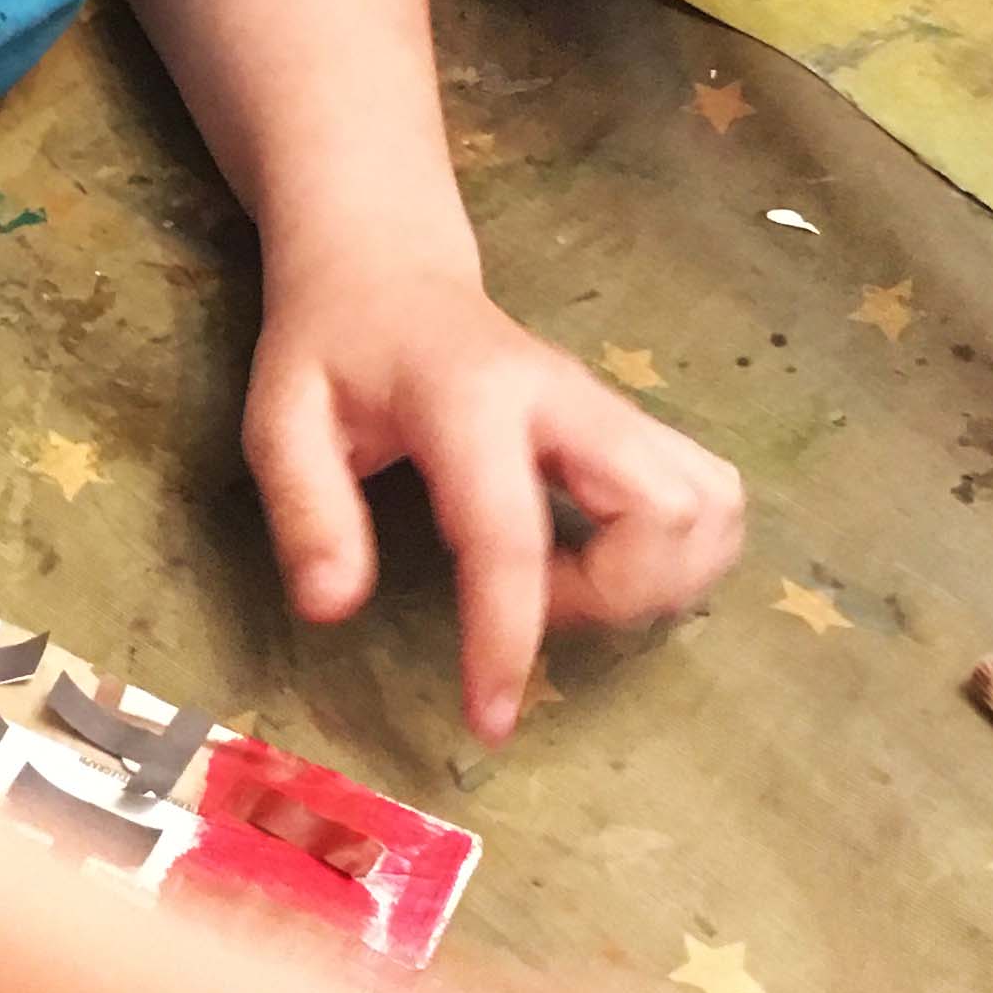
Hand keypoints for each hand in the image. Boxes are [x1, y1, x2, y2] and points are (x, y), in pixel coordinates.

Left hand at [244, 247, 743, 741]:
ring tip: (567, 588)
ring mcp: (613, 407)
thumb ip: (305, 509)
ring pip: (711, 504)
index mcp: (468, 399)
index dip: (507, 637)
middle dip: (618, 598)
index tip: (492, 720)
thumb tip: (332, 608)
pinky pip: (710, 498)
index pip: (508, 532)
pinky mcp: (637, 425)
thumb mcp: (281, 419)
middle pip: (666, 510)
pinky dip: (678, 555)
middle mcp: (566, 397)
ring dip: (657, 580)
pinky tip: (602, 564)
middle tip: (538, 611)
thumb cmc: (332, 349)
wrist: (389, 272)